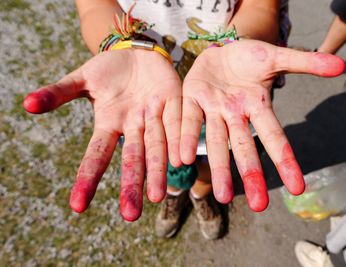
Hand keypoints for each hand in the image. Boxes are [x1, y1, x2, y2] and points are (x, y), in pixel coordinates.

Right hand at [23, 49, 181, 220]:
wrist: (137, 52)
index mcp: (109, 124)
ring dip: (157, 171)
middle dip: (131, 185)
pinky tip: (180, 160)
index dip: (88, 178)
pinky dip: (178, 140)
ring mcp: (155, 118)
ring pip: (157, 147)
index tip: (77, 207)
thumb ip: (59, 93)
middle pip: (132, 159)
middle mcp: (133, 128)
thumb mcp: (82, 78)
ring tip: (156, 196)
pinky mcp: (174, 104)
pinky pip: (176, 123)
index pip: (97, 155)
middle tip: (130, 215)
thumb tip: (27, 104)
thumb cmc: (108, 69)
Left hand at [181, 39, 344, 210]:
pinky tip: (182, 159)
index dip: (286, 159)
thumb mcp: (277, 57)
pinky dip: (185, 137)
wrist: (221, 50)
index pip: (274, 136)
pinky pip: (189, 119)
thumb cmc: (251, 58)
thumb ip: (305, 62)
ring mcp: (213, 109)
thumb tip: (341, 64)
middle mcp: (236, 114)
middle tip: (258, 205)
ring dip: (218, 167)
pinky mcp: (192, 99)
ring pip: (215, 141)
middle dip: (250, 174)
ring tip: (220, 195)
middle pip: (244, 147)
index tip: (299, 187)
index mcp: (258, 106)